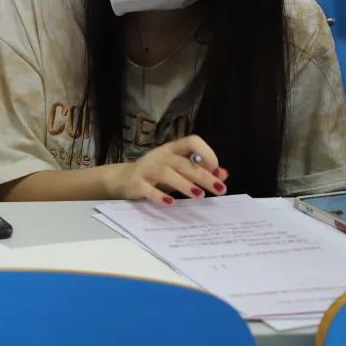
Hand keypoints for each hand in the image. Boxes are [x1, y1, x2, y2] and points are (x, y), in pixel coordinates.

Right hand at [106, 135, 228, 203]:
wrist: (122, 179)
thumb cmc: (156, 174)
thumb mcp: (178, 170)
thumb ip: (200, 170)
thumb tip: (224, 174)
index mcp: (172, 150)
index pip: (191, 141)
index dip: (206, 153)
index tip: (216, 169)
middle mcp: (160, 156)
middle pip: (182, 162)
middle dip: (202, 175)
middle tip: (220, 189)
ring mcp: (146, 168)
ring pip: (166, 173)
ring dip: (184, 184)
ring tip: (199, 195)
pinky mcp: (136, 182)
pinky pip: (147, 187)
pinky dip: (158, 195)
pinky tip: (170, 203)